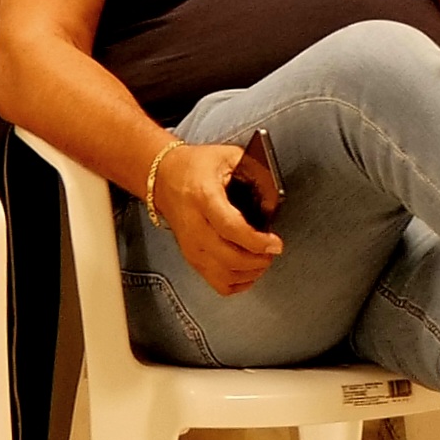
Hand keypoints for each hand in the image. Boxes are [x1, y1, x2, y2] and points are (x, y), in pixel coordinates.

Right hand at [154, 142, 282, 294]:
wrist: (163, 178)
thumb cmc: (195, 167)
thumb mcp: (226, 156)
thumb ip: (254, 171)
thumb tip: (276, 193)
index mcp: (203, 198)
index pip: (230, 228)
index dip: (257, 241)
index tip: (275, 243)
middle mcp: (195, 227)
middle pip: (229, 258)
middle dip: (258, 260)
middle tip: (272, 250)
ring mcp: (191, 246)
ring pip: (224, 276)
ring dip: (250, 273)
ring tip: (262, 258)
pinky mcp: (191, 258)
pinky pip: (217, 283)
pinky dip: (238, 283)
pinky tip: (248, 270)